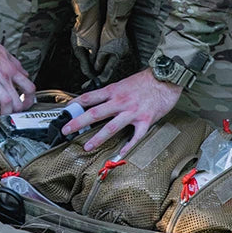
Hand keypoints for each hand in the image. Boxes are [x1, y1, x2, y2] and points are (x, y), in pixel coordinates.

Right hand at [0, 34, 35, 115]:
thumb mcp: (6, 54)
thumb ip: (17, 66)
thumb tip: (25, 75)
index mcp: (12, 71)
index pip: (29, 89)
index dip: (30, 101)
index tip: (25, 105)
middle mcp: (4, 77)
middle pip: (18, 102)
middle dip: (16, 112)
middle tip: (12, 114)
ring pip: (6, 102)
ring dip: (4, 113)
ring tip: (1, 115)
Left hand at [65, 68, 182, 156]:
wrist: (166, 78)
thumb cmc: (146, 81)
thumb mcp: (125, 83)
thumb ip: (113, 93)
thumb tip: (100, 100)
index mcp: (114, 91)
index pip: (90, 98)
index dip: (76, 105)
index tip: (65, 112)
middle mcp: (120, 102)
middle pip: (95, 113)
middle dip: (78, 122)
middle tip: (66, 130)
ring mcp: (132, 112)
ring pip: (111, 127)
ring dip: (98, 138)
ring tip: (87, 146)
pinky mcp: (145, 120)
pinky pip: (135, 136)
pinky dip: (127, 146)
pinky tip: (120, 154)